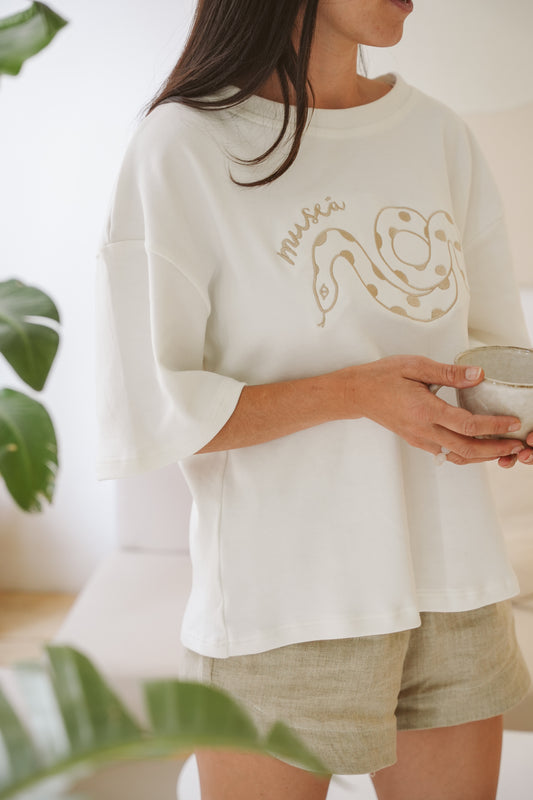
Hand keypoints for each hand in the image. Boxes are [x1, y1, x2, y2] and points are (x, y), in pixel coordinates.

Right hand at [341, 355, 532, 465]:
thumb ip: (449, 373)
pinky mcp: (417, 441)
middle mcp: (423, 430)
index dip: (494, 426)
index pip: (467, 424)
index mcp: (425, 410)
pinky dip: (466, 454)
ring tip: (502, 449)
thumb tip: (477, 375)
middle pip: (467, 449)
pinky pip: (446, 453)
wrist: (358, 394)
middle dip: (495, 449)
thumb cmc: (383, 377)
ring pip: (457, 456)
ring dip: (483, 456)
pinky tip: (477, 446)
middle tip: (516, 445)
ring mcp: (419, 439)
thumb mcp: (416, 366)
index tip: (512, 423)